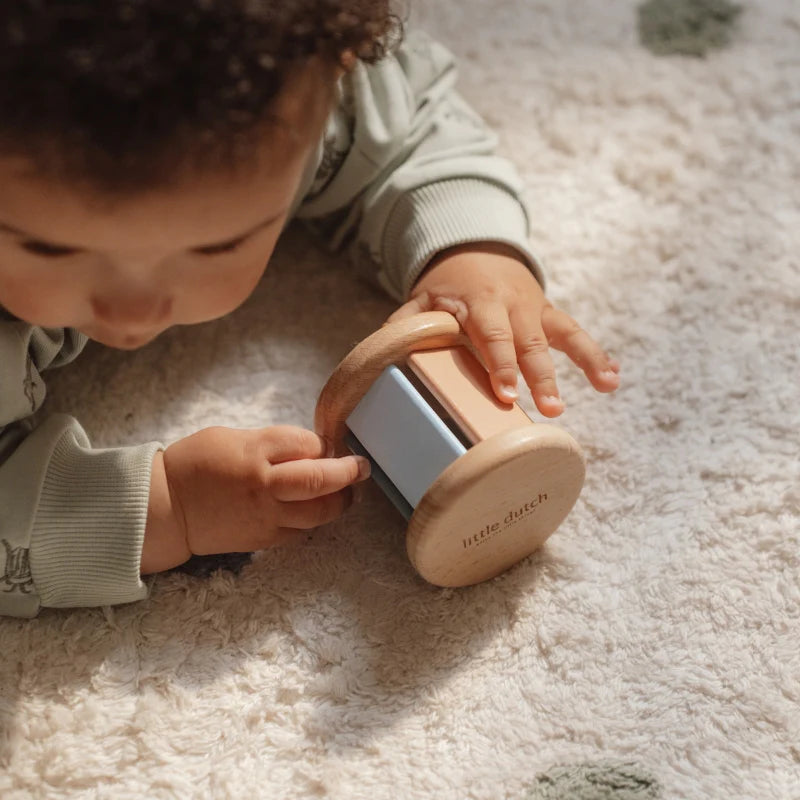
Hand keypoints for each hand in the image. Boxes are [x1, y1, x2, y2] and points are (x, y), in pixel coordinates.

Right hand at [141, 426, 370, 573]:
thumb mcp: (231, 436)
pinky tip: (315, 510)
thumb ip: (271, 442)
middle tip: (361, 467)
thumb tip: (308, 448)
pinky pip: (302, 531)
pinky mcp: (263, 539)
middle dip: (349, 472)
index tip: (330, 445)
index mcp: (254, 452)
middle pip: (320, 479)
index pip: (307, 444)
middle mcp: (264, 485)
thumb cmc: (193, 464)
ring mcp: (265, 516)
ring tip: (348, 492)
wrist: (165, 509)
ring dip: (340, 500)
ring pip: (319, 511)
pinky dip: (314, 520)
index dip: (324, 444)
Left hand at [387, 243, 619, 416]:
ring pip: (564, 335)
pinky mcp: (550, 313)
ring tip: (608, 386)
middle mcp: (513, 304)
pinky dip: (597, 354)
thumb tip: (381, 357)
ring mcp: (536, 308)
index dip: (500, 365)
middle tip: (553, 408)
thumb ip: (406, 326)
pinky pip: (576, 332)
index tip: (507, 394)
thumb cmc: (446, 285)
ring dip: (586, 362)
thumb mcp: (422, 300)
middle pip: (531, 343)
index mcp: (479, 302)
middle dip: (542, 376)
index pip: (491, 336)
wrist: (475, 246)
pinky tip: (614, 378)